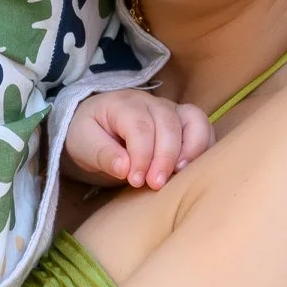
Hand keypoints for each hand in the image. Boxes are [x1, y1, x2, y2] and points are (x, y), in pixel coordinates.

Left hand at [64, 90, 214, 191]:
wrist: (94, 129)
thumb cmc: (88, 136)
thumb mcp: (82, 144)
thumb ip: (101, 154)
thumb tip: (125, 168)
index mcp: (122, 104)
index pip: (139, 126)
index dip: (142, 156)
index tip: (136, 181)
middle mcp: (150, 102)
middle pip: (168, 123)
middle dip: (165, 156)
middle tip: (156, 184)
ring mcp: (170, 110)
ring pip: (194, 120)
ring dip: (192, 149)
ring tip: (180, 174)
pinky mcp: (183, 122)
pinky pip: (203, 128)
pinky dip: (204, 147)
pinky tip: (192, 170)